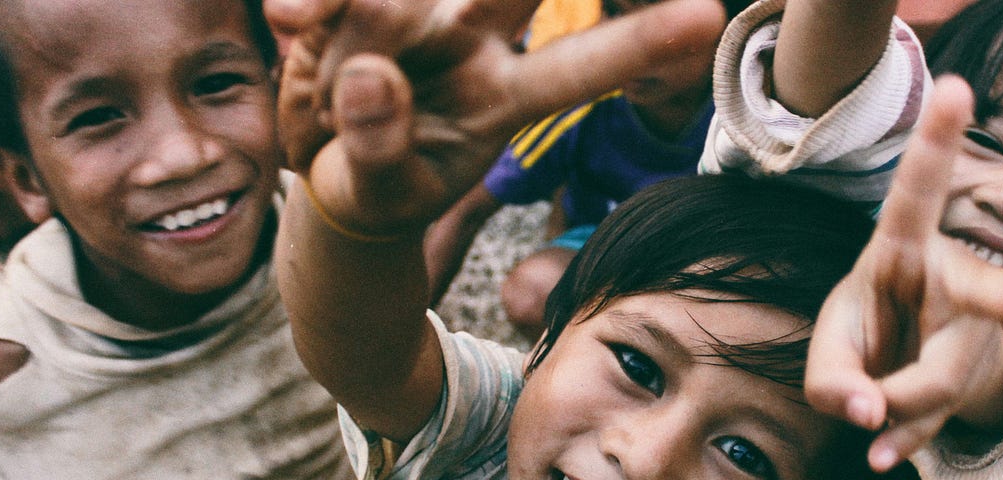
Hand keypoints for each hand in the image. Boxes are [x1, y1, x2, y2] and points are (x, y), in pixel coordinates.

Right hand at [266, 0, 724, 235]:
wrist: (320, 165)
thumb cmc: (375, 187)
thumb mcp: (379, 192)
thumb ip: (380, 145)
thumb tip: (376, 75)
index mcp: (506, 97)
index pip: (581, 65)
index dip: (640, 40)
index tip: (707, 13)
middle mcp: (474, 36)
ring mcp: (421, 9)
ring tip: (329, 24)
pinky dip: (315, 0)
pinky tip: (295, 21)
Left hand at [802, 76, 1002, 472]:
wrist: (901, 369)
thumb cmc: (865, 331)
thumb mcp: (830, 345)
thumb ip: (830, 379)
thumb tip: (869, 418)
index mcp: (902, 246)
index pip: (918, 190)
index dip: (936, 140)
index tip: (957, 89)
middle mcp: (952, 280)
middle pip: (983, 293)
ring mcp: (972, 333)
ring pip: (942, 378)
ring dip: (893, 407)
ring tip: (867, 413)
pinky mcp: (973, 380)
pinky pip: (938, 418)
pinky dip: (903, 440)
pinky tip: (884, 453)